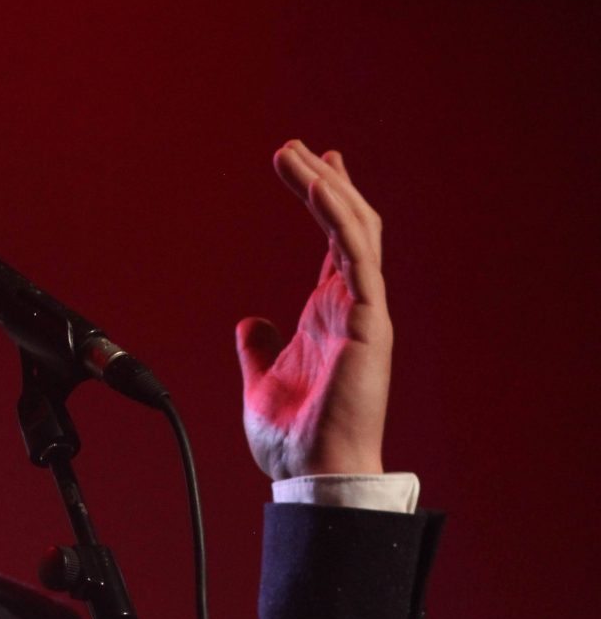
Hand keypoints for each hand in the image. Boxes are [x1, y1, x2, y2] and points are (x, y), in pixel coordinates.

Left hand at [235, 140, 392, 479]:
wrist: (314, 473)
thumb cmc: (295, 438)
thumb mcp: (262, 380)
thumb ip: (258, 348)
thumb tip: (250, 323)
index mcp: (330, 315)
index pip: (335, 242)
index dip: (326, 200)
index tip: (312, 164)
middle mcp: (351, 306)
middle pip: (347, 224)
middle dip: (324, 181)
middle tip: (297, 145)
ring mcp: (364, 311)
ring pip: (354, 229)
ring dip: (326, 187)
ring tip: (295, 153)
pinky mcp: (367, 321)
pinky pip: (356, 256)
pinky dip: (338, 217)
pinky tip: (318, 186)